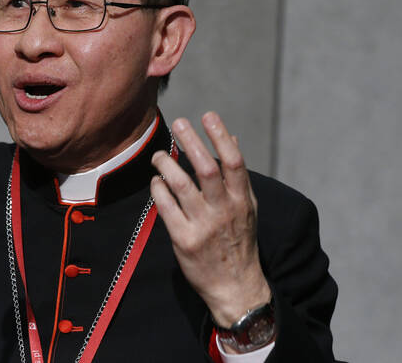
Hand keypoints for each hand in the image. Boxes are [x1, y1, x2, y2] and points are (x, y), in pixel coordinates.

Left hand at [151, 112, 270, 329]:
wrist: (235, 287)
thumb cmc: (239, 241)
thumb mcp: (247, 208)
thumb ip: (236, 174)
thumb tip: (231, 138)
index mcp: (242, 200)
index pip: (234, 162)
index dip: (220, 136)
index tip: (207, 116)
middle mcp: (224, 210)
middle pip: (206, 168)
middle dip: (191, 142)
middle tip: (179, 123)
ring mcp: (203, 225)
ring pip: (181, 184)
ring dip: (167, 164)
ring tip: (159, 155)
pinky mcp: (183, 239)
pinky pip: (165, 206)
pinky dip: (158, 188)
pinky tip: (156, 181)